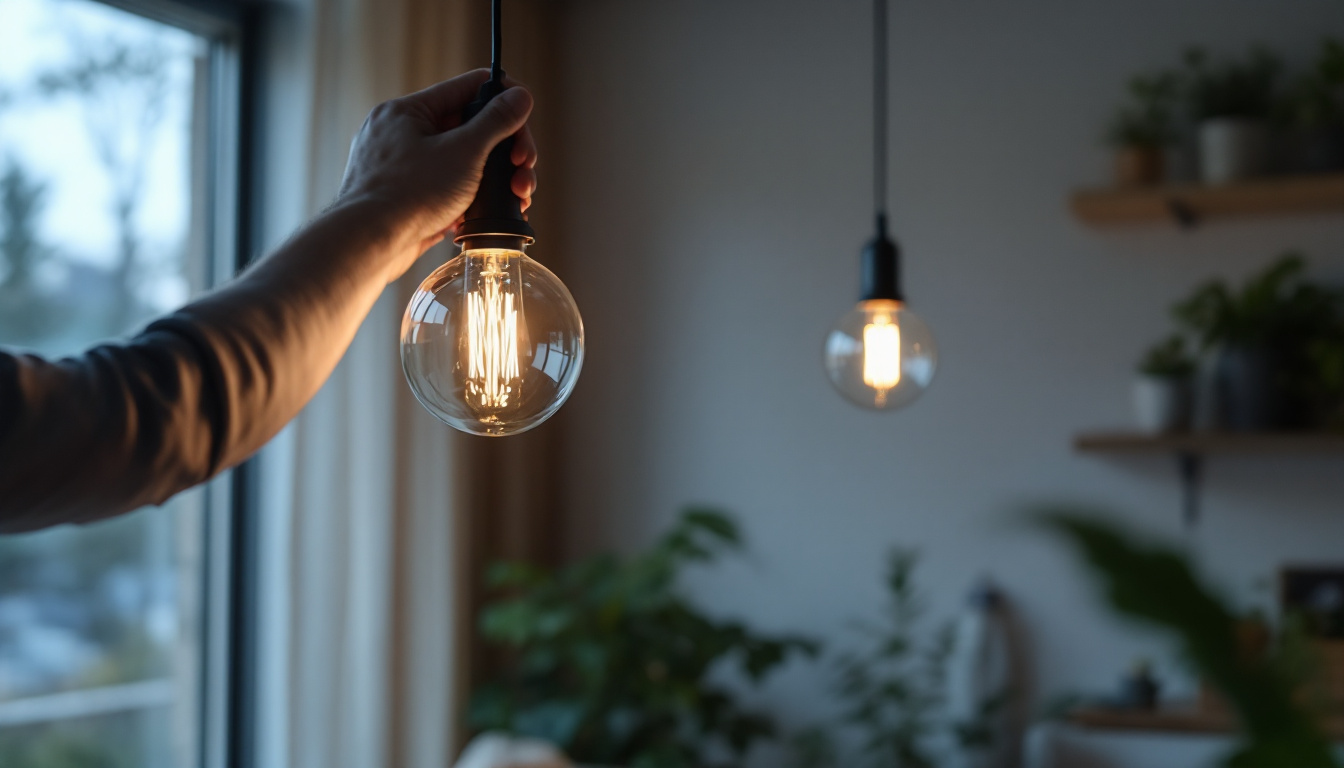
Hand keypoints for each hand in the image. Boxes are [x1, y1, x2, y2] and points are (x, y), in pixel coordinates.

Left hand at [336, 69, 536, 278]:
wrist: (370, 244)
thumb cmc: (407, 195)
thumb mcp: (464, 152)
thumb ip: (496, 121)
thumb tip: (520, 96)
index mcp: (409, 111)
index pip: (468, 87)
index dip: (503, 101)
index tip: (523, 123)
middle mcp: (401, 133)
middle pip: (469, 128)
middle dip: (504, 151)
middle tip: (523, 170)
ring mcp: (402, 166)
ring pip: (461, 161)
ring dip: (494, 178)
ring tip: (514, 197)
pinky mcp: (406, 196)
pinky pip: (447, 187)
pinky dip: (470, 198)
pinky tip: (482, 216)